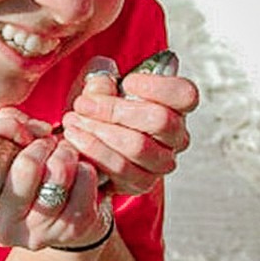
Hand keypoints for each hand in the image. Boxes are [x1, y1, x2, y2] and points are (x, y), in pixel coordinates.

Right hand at [0, 108, 111, 249]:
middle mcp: (1, 226)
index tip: (24, 137)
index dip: (9, 131)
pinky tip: (79, 172)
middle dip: (43, 145)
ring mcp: (37, 234)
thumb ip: (9, 125)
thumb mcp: (9, 148)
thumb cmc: (29, 177)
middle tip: (49, 144)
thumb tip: (36, 130)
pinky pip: (85, 181)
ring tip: (65, 156)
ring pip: (58, 172)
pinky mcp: (71, 233)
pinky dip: (86, 167)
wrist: (62, 217)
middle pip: (26, 166)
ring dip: (66, 154)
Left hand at [62, 60, 198, 194]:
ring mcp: (161, 162)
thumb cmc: (96, 112)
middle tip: (84, 104)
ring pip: (139, 146)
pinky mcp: (141, 183)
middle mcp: (175, 136)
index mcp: (173, 106)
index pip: (185, 95)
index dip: (158, 86)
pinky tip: (75, 138)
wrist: (81, 142)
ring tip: (74, 121)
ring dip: (100, 131)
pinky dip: (94, 151)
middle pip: (161, 120)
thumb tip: (103, 83)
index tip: (127, 82)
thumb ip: (101, 77)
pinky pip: (121, 168)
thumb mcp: (96, 86)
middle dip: (115, 109)